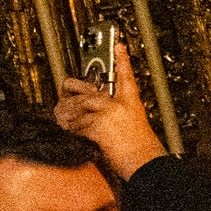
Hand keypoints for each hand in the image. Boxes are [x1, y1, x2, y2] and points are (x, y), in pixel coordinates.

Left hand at [53, 33, 166, 179]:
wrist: (147, 164)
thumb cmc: (141, 152)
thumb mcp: (132, 127)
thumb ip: (115, 116)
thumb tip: (91, 114)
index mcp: (132, 104)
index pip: (127, 77)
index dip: (122, 60)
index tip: (119, 46)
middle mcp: (120, 105)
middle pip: (89, 92)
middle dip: (73, 94)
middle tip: (63, 96)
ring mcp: (109, 114)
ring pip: (80, 107)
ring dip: (69, 117)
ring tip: (64, 121)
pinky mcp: (99, 124)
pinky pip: (78, 124)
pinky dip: (72, 130)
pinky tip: (72, 133)